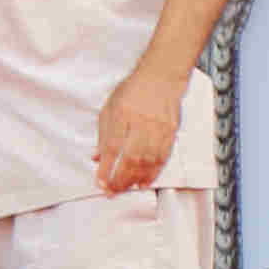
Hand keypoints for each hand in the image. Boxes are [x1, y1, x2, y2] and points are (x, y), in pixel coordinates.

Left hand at [93, 66, 185, 192]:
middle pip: (131, 157)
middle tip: (112, 191)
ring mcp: (159, 127)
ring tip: (127, 190)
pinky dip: (154, 172)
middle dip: (120, 178)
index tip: (100, 182)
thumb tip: (96, 158)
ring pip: (148, 160)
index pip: (113, 147)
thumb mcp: (109, 108)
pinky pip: (163, 157)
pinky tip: (146, 182)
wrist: (162, 77)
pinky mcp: (172, 131)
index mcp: (122, 114)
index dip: (106, 167)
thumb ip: (103, 134)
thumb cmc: (132, 91)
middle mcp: (142, 122)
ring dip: (136, 178)